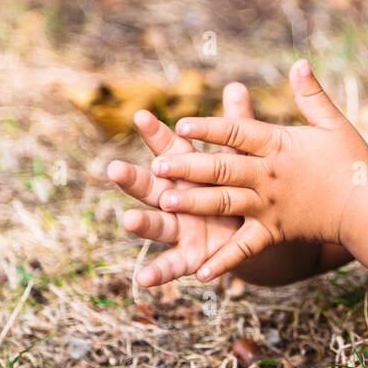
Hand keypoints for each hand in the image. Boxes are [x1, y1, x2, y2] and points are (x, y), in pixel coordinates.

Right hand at [106, 82, 253, 286]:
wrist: (251, 229)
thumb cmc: (239, 185)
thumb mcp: (240, 158)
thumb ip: (236, 127)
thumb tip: (237, 87)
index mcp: (188, 170)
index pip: (170, 148)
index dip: (157, 133)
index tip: (142, 116)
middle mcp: (175, 198)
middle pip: (152, 186)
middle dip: (134, 179)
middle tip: (115, 169)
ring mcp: (179, 228)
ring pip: (157, 224)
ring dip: (142, 223)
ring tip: (128, 220)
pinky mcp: (189, 255)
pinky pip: (173, 265)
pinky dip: (159, 273)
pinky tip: (143, 280)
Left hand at [150, 59, 367, 280]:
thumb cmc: (352, 162)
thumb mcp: (332, 123)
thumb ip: (311, 95)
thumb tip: (300, 62)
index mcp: (279, 146)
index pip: (238, 133)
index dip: (209, 127)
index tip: (181, 124)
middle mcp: (269, 176)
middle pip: (223, 168)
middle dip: (189, 166)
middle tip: (158, 166)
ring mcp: (269, 206)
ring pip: (225, 202)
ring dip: (195, 202)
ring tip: (165, 202)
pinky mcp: (274, 231)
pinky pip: (245, 247)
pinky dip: (224, 260)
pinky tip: (200, 271)